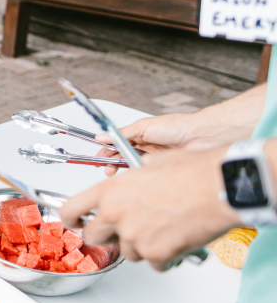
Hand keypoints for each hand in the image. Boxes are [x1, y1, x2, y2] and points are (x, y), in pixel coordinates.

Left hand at [60, 146, 239, 270]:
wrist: (219, 187)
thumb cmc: (191, 173)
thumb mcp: (149, 166)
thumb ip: (129, 183)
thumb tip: (129, 187)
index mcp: (109, 191)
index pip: (70, 210)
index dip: (71, 218)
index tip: (76, 221)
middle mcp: (116, 215)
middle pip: (94, 237)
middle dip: (107, 235)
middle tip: (126, 228)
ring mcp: (134, 236)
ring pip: (126, 252)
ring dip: (140, 245)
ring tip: (162, 228)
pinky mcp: (155, 254)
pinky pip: (153, 262)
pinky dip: (164, 256)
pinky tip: (175, 240)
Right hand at [94, 113, 228, 175]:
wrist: (202, 137)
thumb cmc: (177, 126)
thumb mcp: (144, 126)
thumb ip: (122, 133)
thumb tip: (103, 136)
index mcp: (140, 134)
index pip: (117, 143)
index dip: (107, 150)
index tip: (99, 157)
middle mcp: (145, 146)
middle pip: (122, 156)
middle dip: (112, 163)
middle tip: (106, 169)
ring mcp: (153, 158)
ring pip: (132, 166)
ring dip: (123, 169)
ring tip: (117, 172)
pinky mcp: (162, 169)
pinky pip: (145, 173)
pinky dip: (138, 175)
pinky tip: (135, 176)